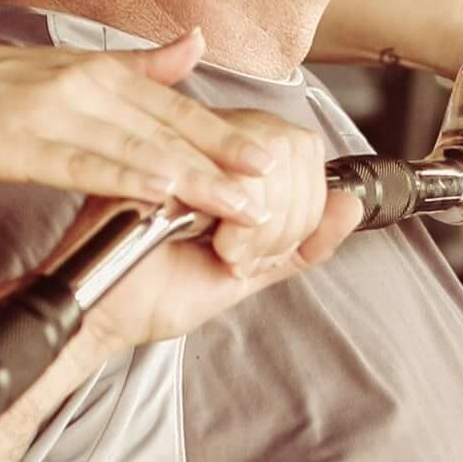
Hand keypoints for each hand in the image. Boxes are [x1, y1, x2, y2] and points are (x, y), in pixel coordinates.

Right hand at [0, 23, 296, 221]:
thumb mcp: (71, 67)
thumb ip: (139, 64)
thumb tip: (198, 42)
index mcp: (103, 72)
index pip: (178, 110)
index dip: (228, 137)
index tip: (276, 160)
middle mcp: (90, 86)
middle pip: (170, 130)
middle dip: (227, 162)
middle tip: (276, 190)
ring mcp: (56, 113)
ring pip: (138, 148)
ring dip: (194, 178)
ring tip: (238, 204)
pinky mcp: (22, 142)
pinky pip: (84, 164)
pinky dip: (126, 178)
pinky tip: (160, 194)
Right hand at [70, 116, 363, 357]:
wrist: (111, 315)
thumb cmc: (164, 292)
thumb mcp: (255, 270)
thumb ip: (305, 243)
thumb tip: (351, 206)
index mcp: (228, 161)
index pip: (300, 147)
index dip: (304, 202)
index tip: (270, 246)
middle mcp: (205, 146)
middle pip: (289, 146)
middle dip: (285, 217)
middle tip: (246, 253)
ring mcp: (178, 150)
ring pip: (265, 158)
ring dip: (259, 226)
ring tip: (223, 253)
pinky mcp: (154, 167)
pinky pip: (223, 175)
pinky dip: (237, 223)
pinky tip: (212, 244)